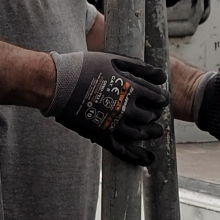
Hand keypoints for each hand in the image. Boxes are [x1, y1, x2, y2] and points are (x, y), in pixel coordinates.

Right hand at [46, 51, 169, 166]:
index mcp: (131, 89)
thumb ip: (140, 68)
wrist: (56, 84)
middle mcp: (125, 109)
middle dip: (155, 114)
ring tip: (157, 131)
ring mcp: (113, 124)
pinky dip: (137, 156)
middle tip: (155, 113)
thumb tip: (163, 77)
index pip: (156, 98)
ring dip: (150, 132)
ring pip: (139, 133)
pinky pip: (122, 150)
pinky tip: (149, 159)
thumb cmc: (85, 67)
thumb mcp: (114, 60)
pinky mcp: (101, 135)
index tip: (160, 100)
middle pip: (149, 116)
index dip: (161, 99)